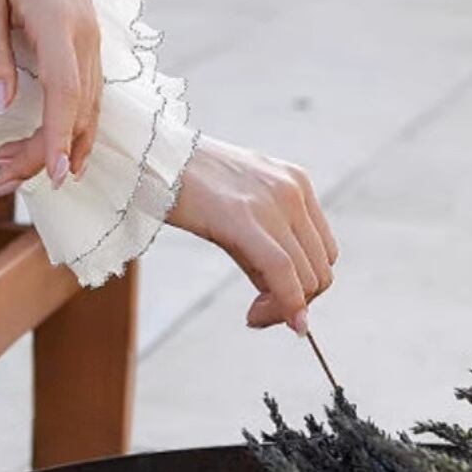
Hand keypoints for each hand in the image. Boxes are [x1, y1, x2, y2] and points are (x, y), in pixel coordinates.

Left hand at [0, 0, 101, 190]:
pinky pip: (89, 85)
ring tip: (21, 168)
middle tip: (2, 179)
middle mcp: (85, 31)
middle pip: (78, 107)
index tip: (51, 176)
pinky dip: (75, 118)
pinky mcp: (86, 28)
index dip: (57, 138)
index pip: (65, 94)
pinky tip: (59, 140)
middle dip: (46, 151)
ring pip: (89, 101)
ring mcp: (91, 29)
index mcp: (59, 21)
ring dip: (61, 139)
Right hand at [166, 135, 338, 332]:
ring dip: (283, 308)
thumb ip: (267, 244)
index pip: (323, 252)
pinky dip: (283, 304)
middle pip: (319, 269)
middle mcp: (292, 189)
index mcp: (296, 182)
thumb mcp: (240, 205)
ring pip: (306, 277)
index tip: (274, 302)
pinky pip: (282, 272)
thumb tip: (289, 306)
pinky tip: (257, 316)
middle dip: (295, 303)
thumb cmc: (187, 183)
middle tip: (258, 313)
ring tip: (251, 311)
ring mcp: (273, 200)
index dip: (304, 288)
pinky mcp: (245, 216)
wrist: (149, 154)